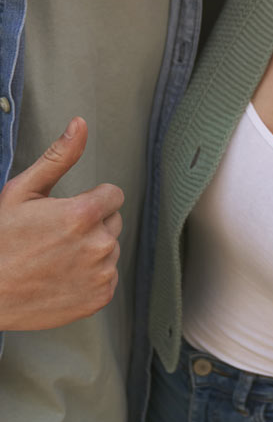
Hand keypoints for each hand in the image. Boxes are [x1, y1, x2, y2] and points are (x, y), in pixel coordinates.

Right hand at [0, 117, 123, 329]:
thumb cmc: (0, 241)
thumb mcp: (22, 192)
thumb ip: (59, 157)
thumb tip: (80, 125)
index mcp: (84, 214)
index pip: (113, 195)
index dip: (90, 200)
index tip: (67, 211)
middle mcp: (99, 244)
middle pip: (113, 221)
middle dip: (92, 224)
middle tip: (56, 237)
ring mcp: (101, 273)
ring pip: (111, 249)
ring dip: (91, 250)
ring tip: (56, 258)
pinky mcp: (101, 296)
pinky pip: (108, 276)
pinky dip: (91, 276)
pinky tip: (62, 277)